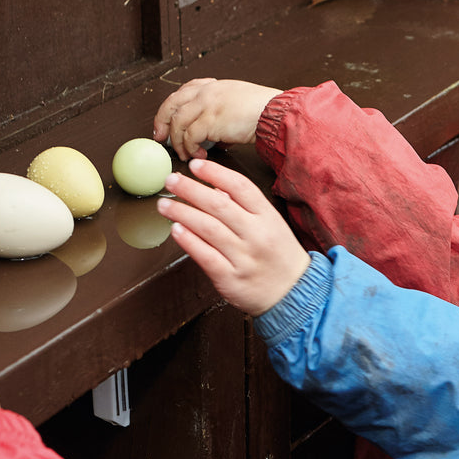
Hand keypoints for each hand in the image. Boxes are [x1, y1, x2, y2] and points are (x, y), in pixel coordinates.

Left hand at [152, 78, 280, 160]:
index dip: (170, 109)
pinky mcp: (210, 120)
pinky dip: (190, 149)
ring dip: (178, 142)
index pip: (182, 93)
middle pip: (172, 104)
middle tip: (160, 138)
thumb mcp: (238, 104)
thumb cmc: (264, 112)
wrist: (275, 114)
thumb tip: (213, 138)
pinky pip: (190, 136)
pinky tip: (199, 156)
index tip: (166, 123)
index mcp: (213, 86)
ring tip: (186, 155)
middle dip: (162, 123)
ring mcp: (207, 104)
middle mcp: (206, 92)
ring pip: (178, 123)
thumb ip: (220, 116)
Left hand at [158, 159, 310, 315]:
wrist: (294, 293)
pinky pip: (205, 256)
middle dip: (190, 189)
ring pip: (208, 229)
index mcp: (268, 217)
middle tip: (171, 181)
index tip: (195, 165)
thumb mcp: (272, 224)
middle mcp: (257, 235)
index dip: (215, 173)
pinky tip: (175, 230)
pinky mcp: (231, 278)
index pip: (241, 187)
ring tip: (164, 205)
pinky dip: (188, 241)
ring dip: (182, 213)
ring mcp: (244, 257)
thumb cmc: (278, 256)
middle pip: (219, 205)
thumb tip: (215, 186)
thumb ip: (246, 206)